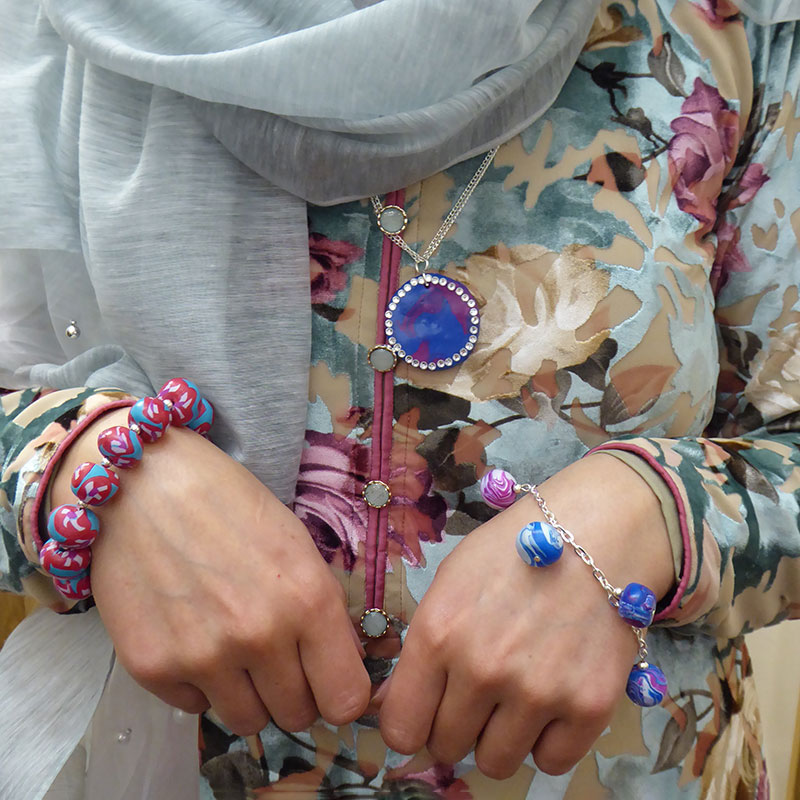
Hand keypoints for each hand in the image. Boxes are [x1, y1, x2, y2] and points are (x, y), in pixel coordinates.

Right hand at [52, 408, 369, 734]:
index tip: (329, 680)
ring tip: (231, 644)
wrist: (142, 482)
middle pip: (297, 715)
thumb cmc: (228, 504)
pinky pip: (195, 707)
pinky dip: (199, 683)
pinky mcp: (152, 668)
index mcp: (308, 600)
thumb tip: (340, 668)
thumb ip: (322, 612)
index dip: (341, 692)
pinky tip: (191, 635)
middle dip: (293, 690)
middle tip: (275, 655)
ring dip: (247, 692)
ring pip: (248, 721)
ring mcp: (203, 657)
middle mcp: (260, 636)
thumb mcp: (297, 546)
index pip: (347, 699)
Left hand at [378, 454, 673, 777]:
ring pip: (496, 763)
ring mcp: (538, 692)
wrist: (596, 533)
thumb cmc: (513, 551)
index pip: (402, 728)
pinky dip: (547, 739)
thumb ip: (422, 646)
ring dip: (500, 736)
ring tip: (516, 693)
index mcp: (438, 633)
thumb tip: (395, 706)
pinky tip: (551, 699)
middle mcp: (483, 670)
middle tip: (479, 692)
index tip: (425, 714)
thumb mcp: (450, 581)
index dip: (411, 724)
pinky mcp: (589, 707)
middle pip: (448, 748)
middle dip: (457, 725)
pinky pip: (551, 763)